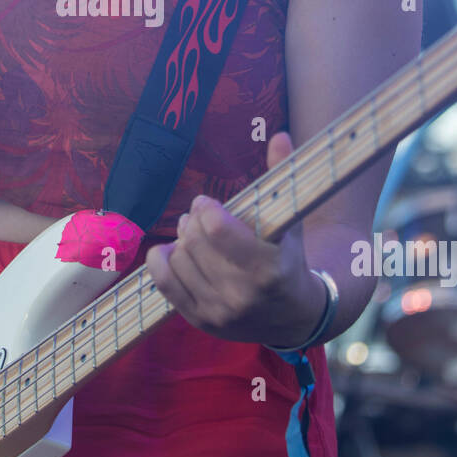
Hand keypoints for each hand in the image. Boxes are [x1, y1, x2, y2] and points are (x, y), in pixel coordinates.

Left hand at [145, 131, 324, 345]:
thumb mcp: (292, 220)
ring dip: (181, 240)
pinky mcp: (200, 321)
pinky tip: (173, 251)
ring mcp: (219, 312)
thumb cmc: (289, 258)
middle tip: (200, 216)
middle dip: (194, 221)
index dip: (206, 208)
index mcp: (267, 269)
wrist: (294, 316)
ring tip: (193, 234)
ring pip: (178, 259)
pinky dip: (161, 261)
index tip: (209, 203)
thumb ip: (283, 176)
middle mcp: (242, 295)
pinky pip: (163, 283)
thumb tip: (280, 135)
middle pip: (194, 241)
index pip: (216, 229)